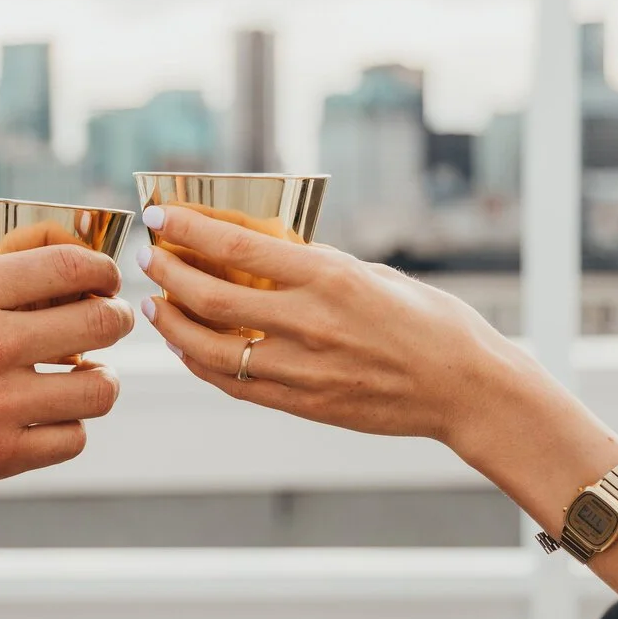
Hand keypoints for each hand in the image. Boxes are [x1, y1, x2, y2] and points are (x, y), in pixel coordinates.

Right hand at [0, 245, 134, 526]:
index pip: (69, 265)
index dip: (99, 269)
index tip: (102, 277)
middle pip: (101, 321)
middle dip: (114, 318)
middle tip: (106, 324)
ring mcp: (0, 403)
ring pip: (101, 387)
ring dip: (99, 380)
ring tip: (83, 379)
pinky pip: (73, 439)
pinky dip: (68, 429)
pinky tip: (48, 421)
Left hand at [135, 204, 528, 446]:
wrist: (468, 388)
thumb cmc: (431, 322)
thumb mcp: (375, 275)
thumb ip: (317, 267)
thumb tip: (265, 254)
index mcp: (330, 277)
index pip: (238, 247)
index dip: (190, 229)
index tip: (160, 215)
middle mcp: (311, 323)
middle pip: (212, 296)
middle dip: (169, 274)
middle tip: (149, 259)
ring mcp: (304, 369)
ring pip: (211, 349)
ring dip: (173, 325)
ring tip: (154, 307)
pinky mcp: (305, 404)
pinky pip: (234, 385)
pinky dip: (200, 365)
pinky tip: (185, 348)